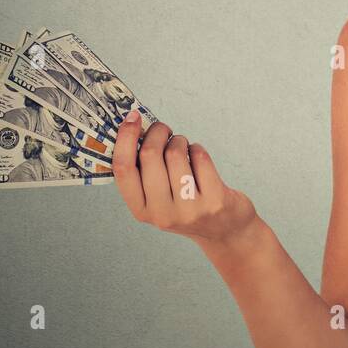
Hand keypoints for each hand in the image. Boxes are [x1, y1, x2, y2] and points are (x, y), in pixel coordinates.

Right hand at [112, 110, 258, 248]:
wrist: (224, 230)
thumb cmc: (187, 205)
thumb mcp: (158, 198)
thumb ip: (144, 172)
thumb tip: (135, 128)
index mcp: (141, 210)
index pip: (123, 170)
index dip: (125, 138)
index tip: (132, 117)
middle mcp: (162, 213)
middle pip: (150, 155)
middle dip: (158, 132)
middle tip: (164, 129)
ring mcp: (188, 209)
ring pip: (176, 153)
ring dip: (180, 141)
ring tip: (183, 146)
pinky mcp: (214, 201)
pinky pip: (200, 158)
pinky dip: (198, 149)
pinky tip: (198, 157)